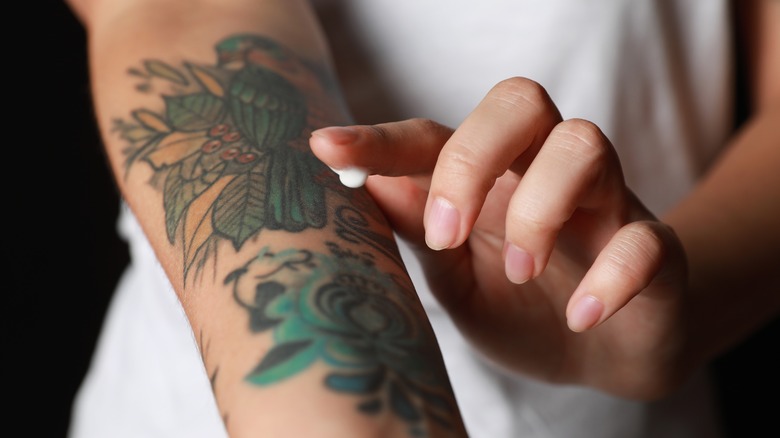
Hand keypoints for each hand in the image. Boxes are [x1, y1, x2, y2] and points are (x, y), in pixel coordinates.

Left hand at [310, 77, 690, 399]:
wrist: (605, 356)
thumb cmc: (523, 309)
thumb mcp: (457, 278)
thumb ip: (423, 232)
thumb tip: (368, 184)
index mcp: (492, 179)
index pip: (435, 136)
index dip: (380, 139)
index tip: (325, 148)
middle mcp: (546, 172)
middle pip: (521, 101)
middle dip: (474, 157)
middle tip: (447, 234)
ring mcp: (605, 204)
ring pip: (585, 143)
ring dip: (539, 209)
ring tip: (519, 273)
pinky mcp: (655, 249)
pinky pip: (646, 238)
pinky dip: (610, 276)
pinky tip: (580, 317)